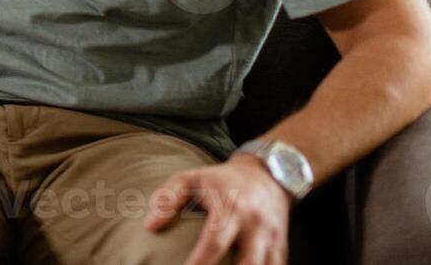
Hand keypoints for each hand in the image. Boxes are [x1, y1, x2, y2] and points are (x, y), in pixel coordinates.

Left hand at [145, 154, 290, 264]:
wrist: (266, 175)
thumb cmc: (219, 180)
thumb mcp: (190, 179)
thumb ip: (167, 198)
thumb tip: (149, 226)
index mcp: (231, 208)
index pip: (215, 241)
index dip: (201, 261)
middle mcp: (255, 225)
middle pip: (248, 263)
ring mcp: (272, 239)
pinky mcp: (281, 248)